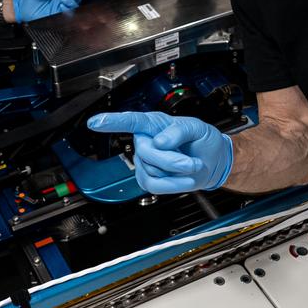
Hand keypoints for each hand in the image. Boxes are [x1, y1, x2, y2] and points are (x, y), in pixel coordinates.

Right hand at [86, 111, 233, 191]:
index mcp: (154, 123)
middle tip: (191, 162)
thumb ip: (179, 131)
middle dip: (171, 160)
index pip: (131, 121)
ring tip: (192, 166)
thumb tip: (159, 141)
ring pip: (152, 171)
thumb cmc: (202, 140)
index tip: (96, 122)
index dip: (112, 122)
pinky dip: (174, 185)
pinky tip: (185, 179)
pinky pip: (155, 186)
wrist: (212, 161)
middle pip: (146, 152)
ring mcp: (145, 162)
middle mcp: (146, 141)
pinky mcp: (148, 179)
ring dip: (177, 173)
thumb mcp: (197, 128)